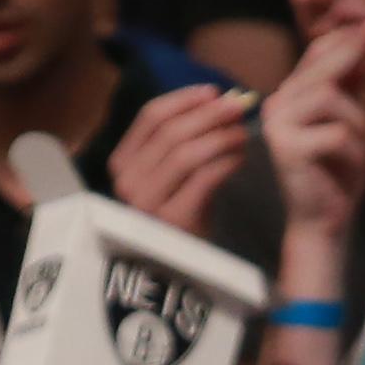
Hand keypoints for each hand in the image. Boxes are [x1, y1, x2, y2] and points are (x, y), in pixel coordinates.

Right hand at [109, 82, 251, 235]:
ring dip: (220, 136)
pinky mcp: (175, 220)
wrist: (181, 271)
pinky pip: (205, 178)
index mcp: (122, 164)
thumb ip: (178, 141)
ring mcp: (149, 204)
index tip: (212, 93)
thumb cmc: (179, 218)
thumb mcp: (168, 177)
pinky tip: (241, 157)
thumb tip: (214, 98)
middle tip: (237, 108)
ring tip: (242, 133)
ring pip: (187, 153)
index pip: (151, 118)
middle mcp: (129, 182)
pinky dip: (227, 161)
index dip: (184, 100)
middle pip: (171, 132)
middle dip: (208, 114)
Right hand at [261, 24, 364, 237]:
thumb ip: (355, 88)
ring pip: (328, 98)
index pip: (315, 54)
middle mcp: (277, 105)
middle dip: (353, 56)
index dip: (345, 40)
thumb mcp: (354, 123)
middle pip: (320, 68)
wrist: (325, 225)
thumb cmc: (342, 175)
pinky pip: (334, 133)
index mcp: (290, 96)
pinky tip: (357, 164)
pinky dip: (354, 149)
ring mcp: (278, 126)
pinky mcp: (287, 149)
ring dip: (358, 121)